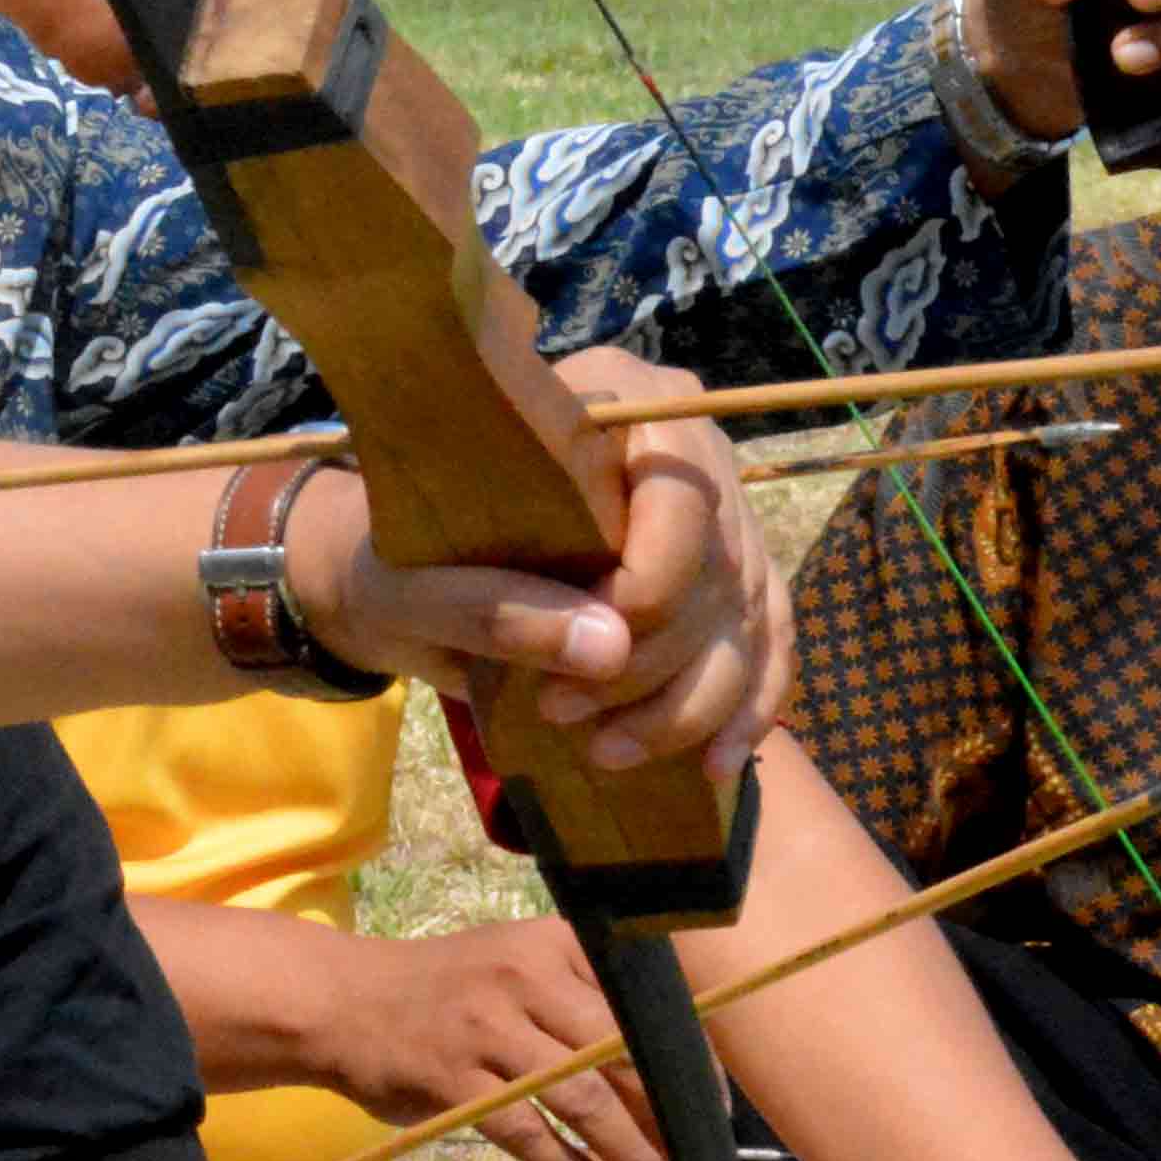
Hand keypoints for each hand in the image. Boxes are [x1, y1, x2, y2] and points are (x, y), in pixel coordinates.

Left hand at [275, 350, 788, 782]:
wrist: (404, 574)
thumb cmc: (397, 558)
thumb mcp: (407, 585)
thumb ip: (490, 607)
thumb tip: (609, 648)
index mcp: (609, 396)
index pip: (676, 492)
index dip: (650, 584)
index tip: (590, 651)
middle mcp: (681, 443)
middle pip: (716, 566)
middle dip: (650, 660)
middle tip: (562, 712)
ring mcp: (715, 511)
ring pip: (744, 616)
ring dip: (687, 702)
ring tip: (607, 752)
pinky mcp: (725, 579)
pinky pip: (764, 644)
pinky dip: (742, 709)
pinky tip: (711, 764)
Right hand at [310, 915, 668, 1160]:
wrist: (342, 1000)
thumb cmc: (447, 989)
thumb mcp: (518, 963)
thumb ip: (584, 996)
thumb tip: (671, 1064)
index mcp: (555, 945)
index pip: (645, 1005)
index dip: (690, 1061)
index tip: (713, 1108)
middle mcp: (526, 978)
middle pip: (621, 1057)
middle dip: (668, 1117)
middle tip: (694, 1159)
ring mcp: (486, 1029)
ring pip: (582, 1100)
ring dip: (630, 1152)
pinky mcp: (452, 1079)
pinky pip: (527, 1133)